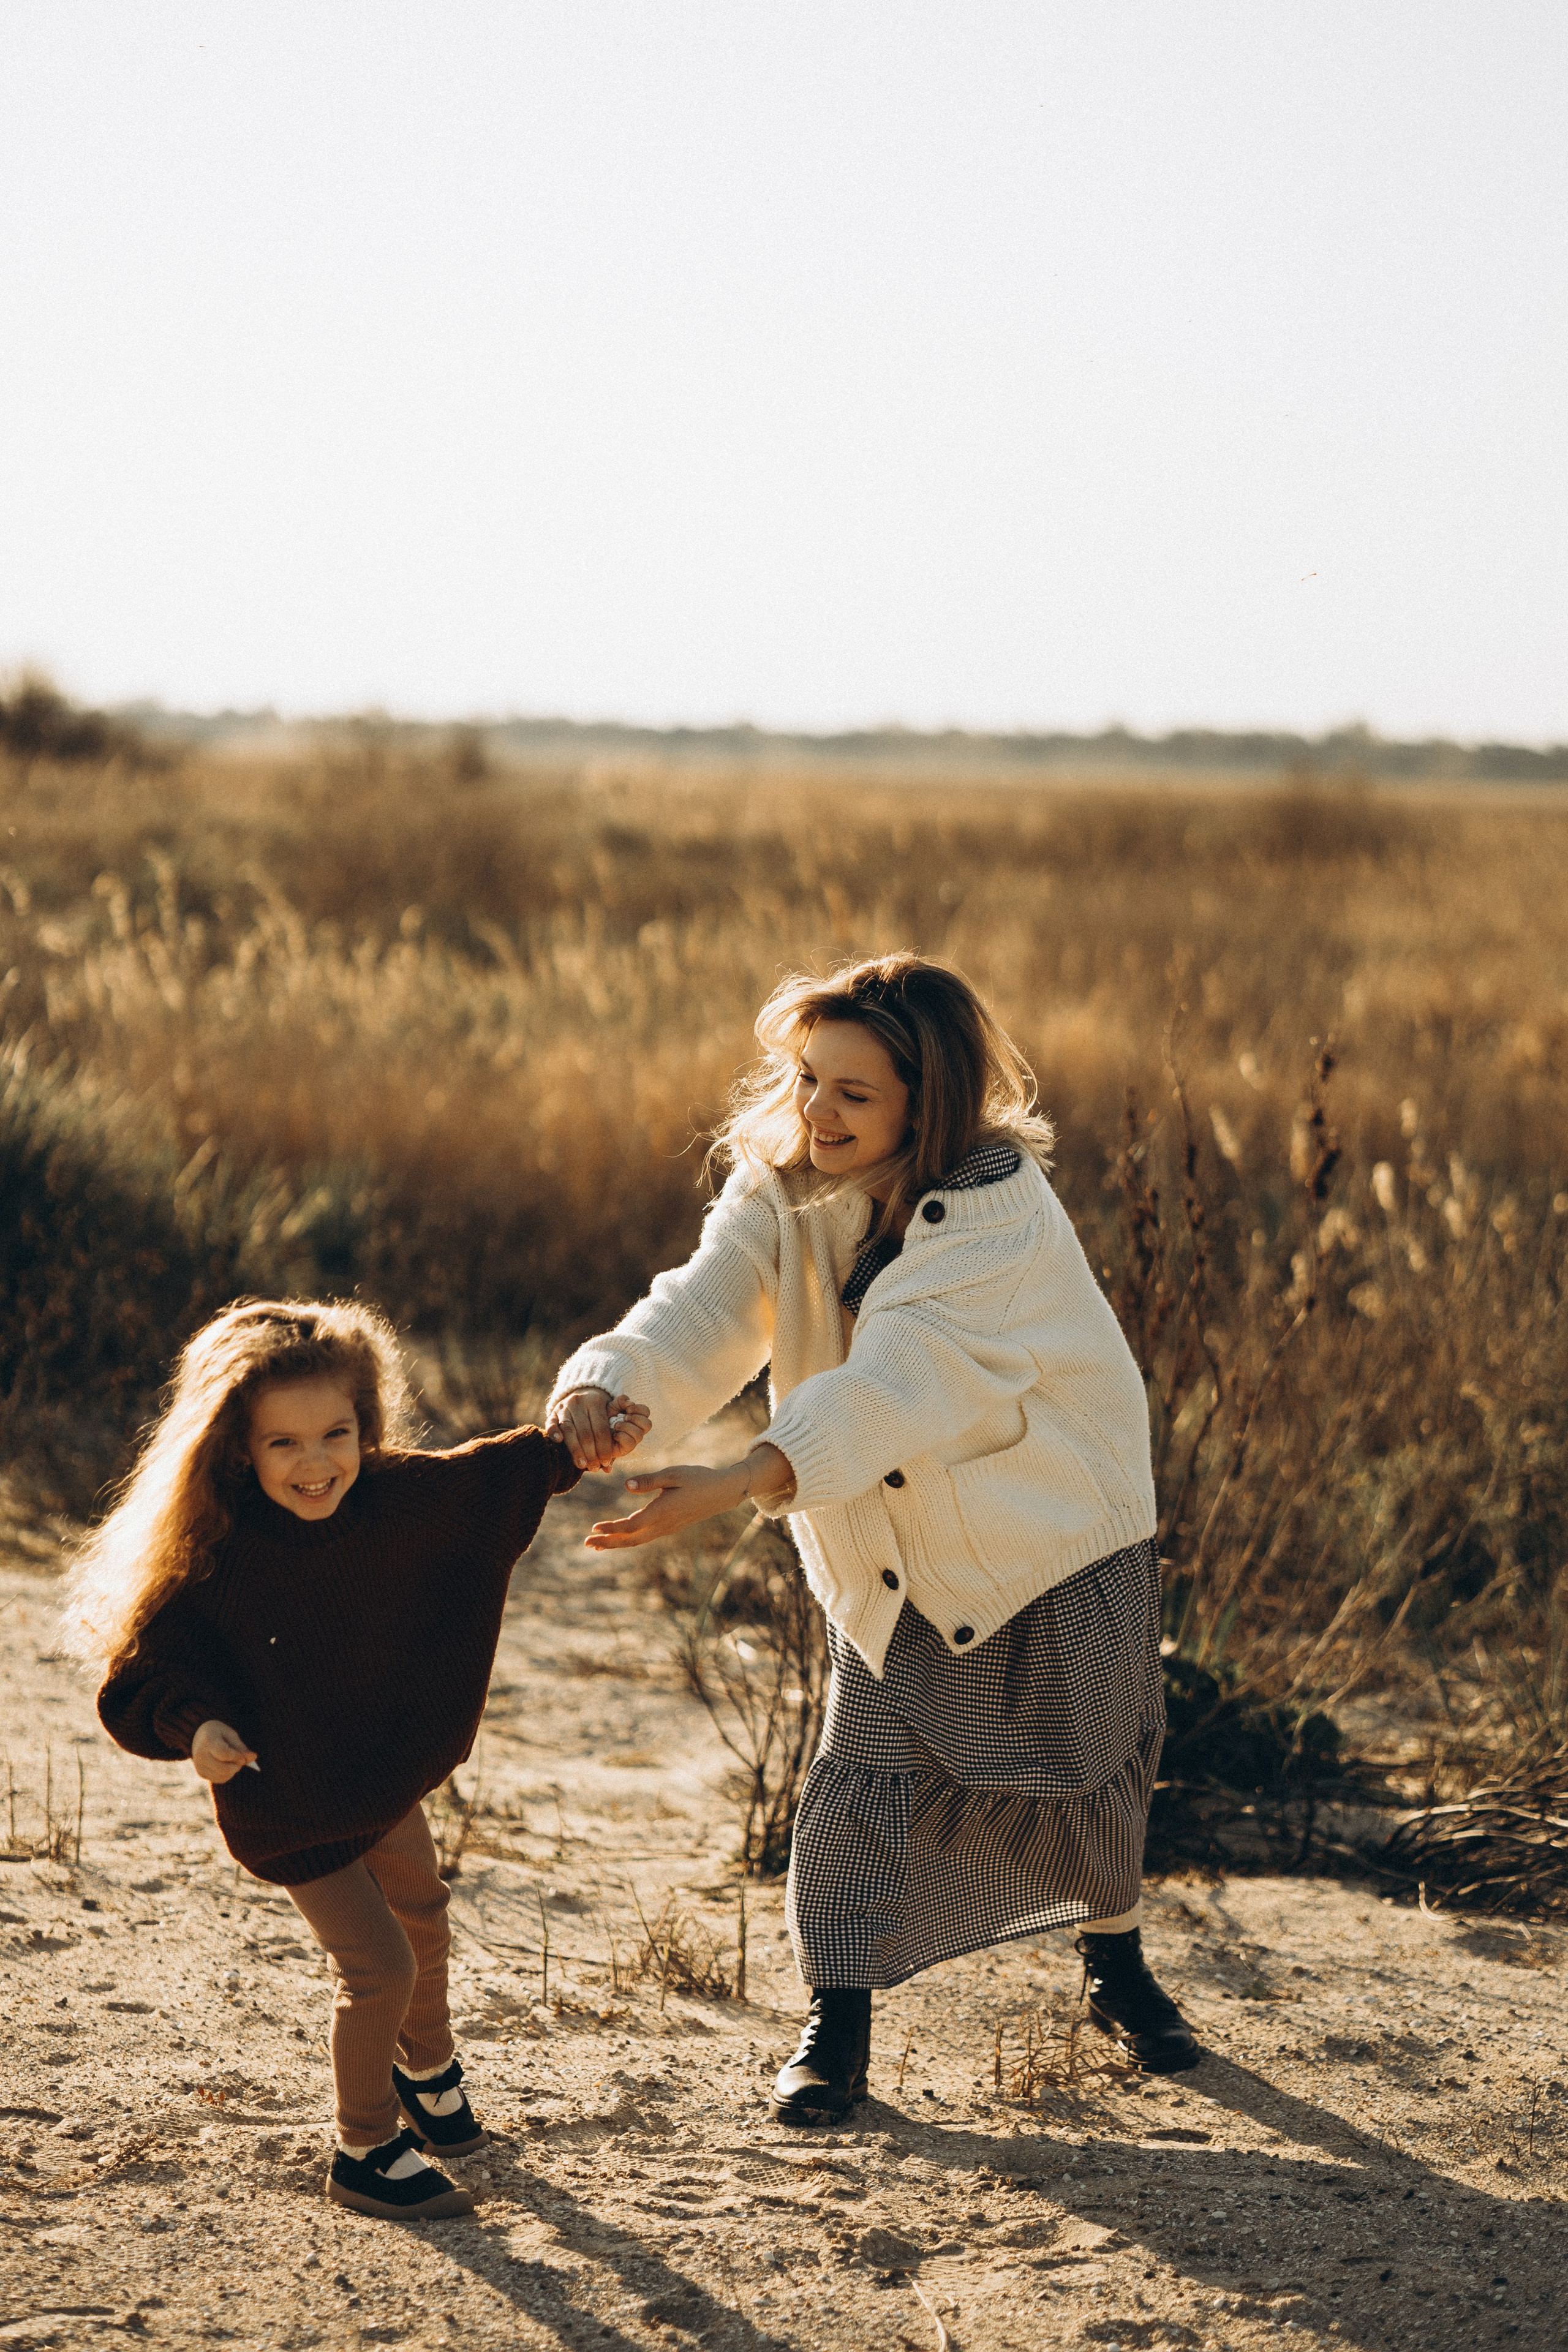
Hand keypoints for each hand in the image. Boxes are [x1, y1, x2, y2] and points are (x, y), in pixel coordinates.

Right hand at [191, 1719, 256, 1783]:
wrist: (199, 1735)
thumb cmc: (219, 1733)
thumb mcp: (230, 1734)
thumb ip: (241, 1747)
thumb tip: (254, 1757)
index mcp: (208, 1741)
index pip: (224, 1754)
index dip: (237, 1757)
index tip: (245, 1756)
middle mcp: (200, 1755)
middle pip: (223, 1769)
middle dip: (237, 1766)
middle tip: (241, 1760)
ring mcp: (199, 1766)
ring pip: (222, 1776)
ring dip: (233, 1771)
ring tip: (234, 1762)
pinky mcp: (201, 1773)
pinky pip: (219, 1780)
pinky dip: (228, 1775)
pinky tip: (227, 1766)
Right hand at [547, 1389, 650, 1473]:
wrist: (582, 1391)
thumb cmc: (599, 1411)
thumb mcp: (609, 1416)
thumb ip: (610, 1441)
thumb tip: (608, 1469)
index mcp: (596, 1402)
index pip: (601, 1429)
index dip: (604, 1448)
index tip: (606, 1462)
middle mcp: (579, 1402)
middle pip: (585, 1432)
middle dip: (591, 1454)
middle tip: (594, 1468)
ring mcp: (564, 1407)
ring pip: (569, 1430)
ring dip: (575, 1450)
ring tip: (582, 1465)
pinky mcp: (553, 1411)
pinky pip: (551, 1423)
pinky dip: (554, 1432)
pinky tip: (559, 1442)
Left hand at [584, 1444, 793, 1550]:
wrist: (722, 1492)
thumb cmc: (698, 1478)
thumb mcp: (674, 1474)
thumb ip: (649, 1480)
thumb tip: (626, 1486)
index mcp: (662, 1512)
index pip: (631, 1526)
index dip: (611, 1529)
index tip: (594, 1528)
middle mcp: (663, 1525)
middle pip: (631, 1540)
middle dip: (608, 1543)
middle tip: (586, 1543)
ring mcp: (667, 1528)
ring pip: (637, 1541)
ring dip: (616, 1543)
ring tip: (596, 1544)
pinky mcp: (669, 1527)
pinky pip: (644, 1537)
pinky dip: (628, 1539)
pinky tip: (619, 1536)